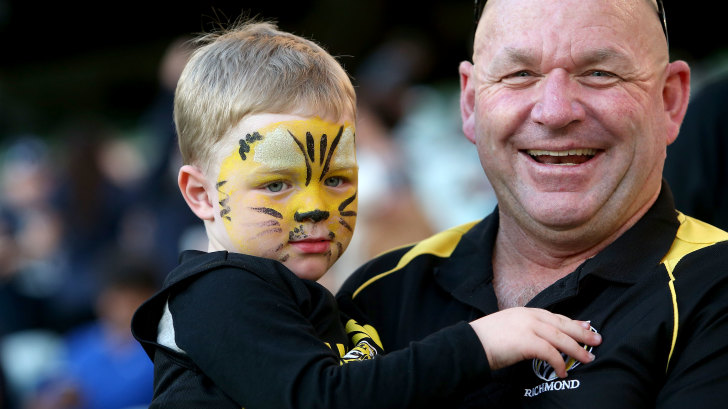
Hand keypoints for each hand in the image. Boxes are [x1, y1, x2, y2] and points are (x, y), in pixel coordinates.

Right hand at [469, 307, 600, 377]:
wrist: (471, 344)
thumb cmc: (486, 340)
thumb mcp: (508, 327)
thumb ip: (524, 329)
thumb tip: (539, 341)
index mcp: (525, 311)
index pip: (554, 316)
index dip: (572, 322)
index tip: (586, 326)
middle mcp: (529, 316)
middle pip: (562, 324)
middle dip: (581, 332)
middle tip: (597, 340)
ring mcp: (528, 327)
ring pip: (560, 338)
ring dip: (576, 350)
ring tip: (588, 359)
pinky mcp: (527, 341)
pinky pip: (550, 352)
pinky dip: (559, 363)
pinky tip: (563, 371)